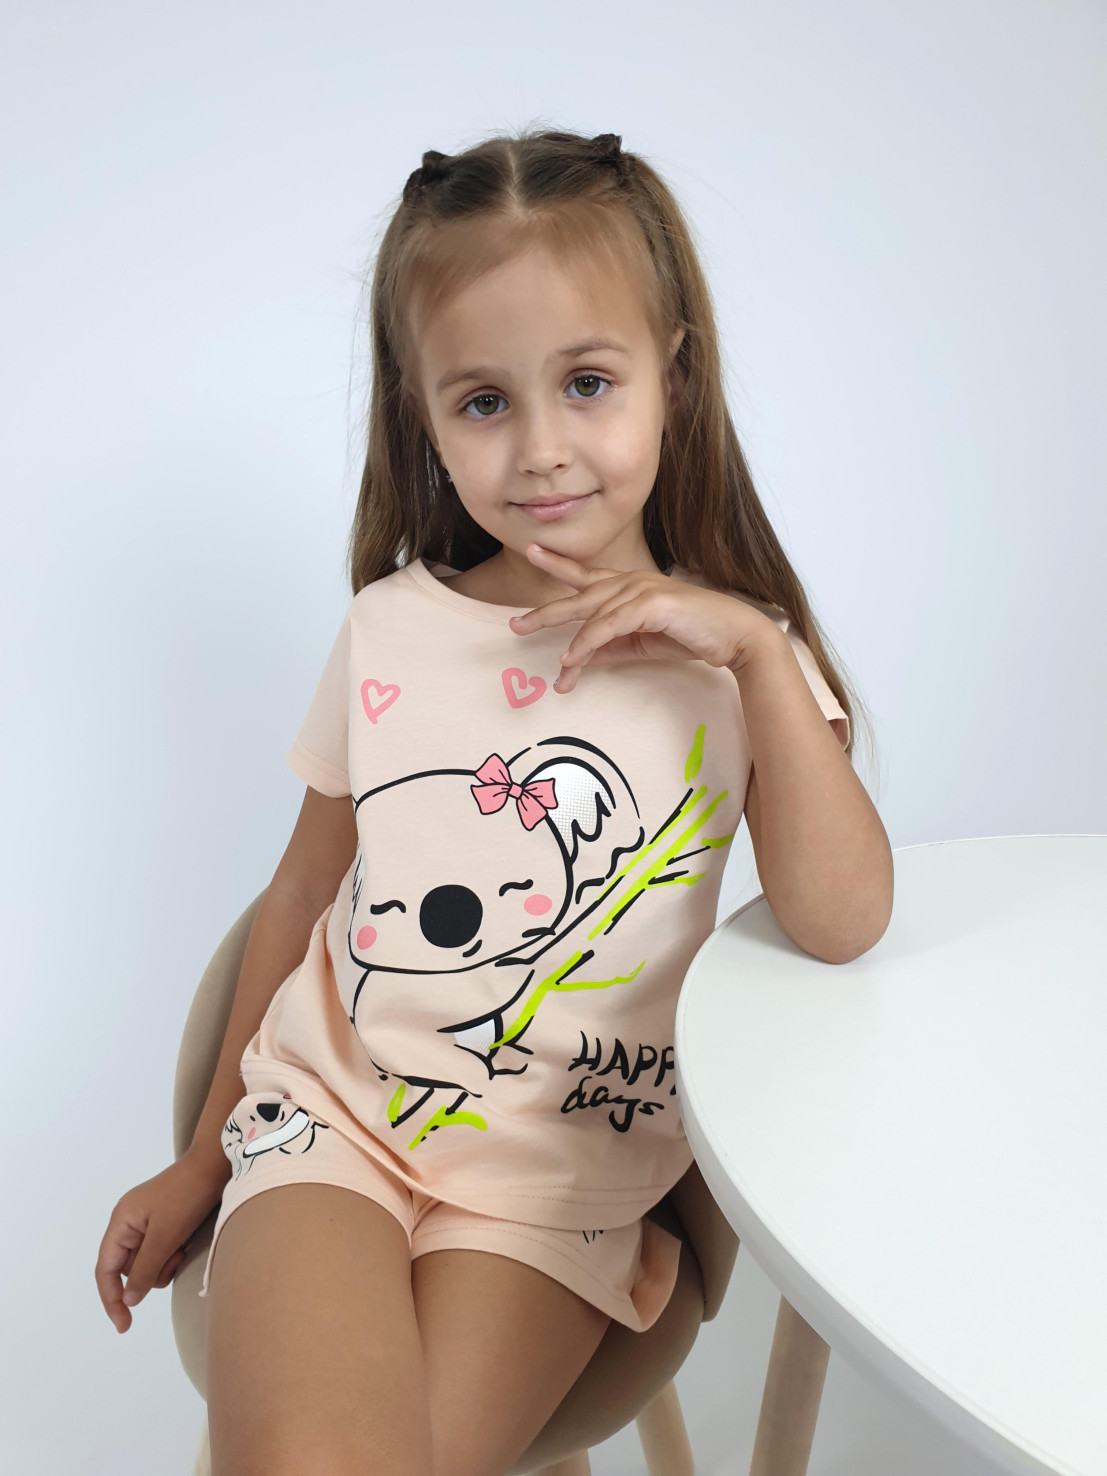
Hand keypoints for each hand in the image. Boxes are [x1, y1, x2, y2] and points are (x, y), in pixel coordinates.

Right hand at [95, 1150, 227, 1332]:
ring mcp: (147, 1223)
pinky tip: (186, 1243)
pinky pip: (161, 1252)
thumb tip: (128, 1300)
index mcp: (121, 1222)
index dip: (111, 1299)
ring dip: (164, 1264)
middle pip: (128, 1268)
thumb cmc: (188, 1197)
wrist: (216, 1165)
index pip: (105, 1270)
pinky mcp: (165, 1223)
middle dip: (150, 1273)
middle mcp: (129, 1222)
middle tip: (174, 1257)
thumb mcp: (165, 1236)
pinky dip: (172, 1255)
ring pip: (147, 1263)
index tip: (124, 1325)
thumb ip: (144, 1270)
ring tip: (181, 1247)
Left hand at [508, 544, 779, 693]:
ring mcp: (641, 589)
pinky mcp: (651, 604)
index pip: (587, 575)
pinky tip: (573, 660)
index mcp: (630, 586)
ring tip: (554, 669)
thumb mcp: (643, 644)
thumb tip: (582, 659)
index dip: (559, 565)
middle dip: (546, 612)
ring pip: (592, 615)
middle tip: (515, 625)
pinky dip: (588, 643)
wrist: (734, 637)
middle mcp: (632, 582)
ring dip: (570, 645)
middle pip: (579, 596)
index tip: (534, 553)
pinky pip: (609, 626)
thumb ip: (612, 647)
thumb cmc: (693, 636)